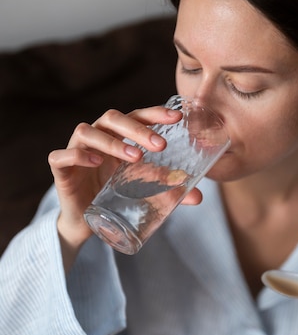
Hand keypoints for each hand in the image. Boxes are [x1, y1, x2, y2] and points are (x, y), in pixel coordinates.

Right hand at [48, 107, 201, 263]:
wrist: (85, 221)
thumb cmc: (114, 195)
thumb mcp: (143, 190)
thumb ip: (167, 190)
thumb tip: (199, 196)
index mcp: (119, 136)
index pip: (137, 116)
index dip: (155, 113)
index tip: (177, 116)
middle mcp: (98, 137)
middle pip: (113, 118)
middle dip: (138, 129)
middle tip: (160, 145)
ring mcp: (77, 150)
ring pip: (88, 131)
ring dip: (113, 141)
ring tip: (135, 157)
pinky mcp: (60, 169)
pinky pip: (62, 155)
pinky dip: (77, 155)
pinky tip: (94, 161)